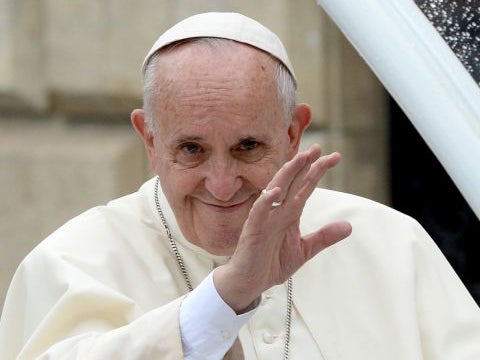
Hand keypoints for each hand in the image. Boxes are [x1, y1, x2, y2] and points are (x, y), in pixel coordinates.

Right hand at [214, 144, 351, 311]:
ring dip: (287, 174)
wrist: (250, 282)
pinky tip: (276, 190)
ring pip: (276, 190)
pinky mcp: (253, 230)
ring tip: (300, 159)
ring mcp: (264, 218)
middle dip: (304, 164)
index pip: (305, 186)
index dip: (318, 171)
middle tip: (318, 148)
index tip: (334, 157)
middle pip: (292, 182)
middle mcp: (278, 211)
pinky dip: (266, 201)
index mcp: (290, 213)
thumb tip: (348, 226)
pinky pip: (259, 212)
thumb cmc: (272, 263)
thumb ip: (324, 237)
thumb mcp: (304, 249)